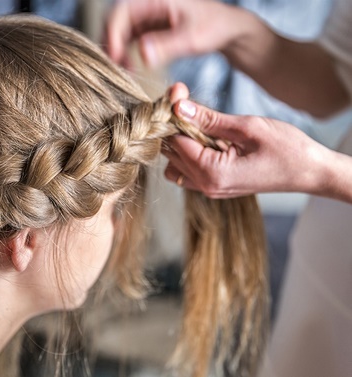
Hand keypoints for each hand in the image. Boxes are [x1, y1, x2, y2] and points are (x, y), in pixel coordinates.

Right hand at [105, 0, 243, 67]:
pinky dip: (126, 54)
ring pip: (120, 32)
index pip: (122, 11)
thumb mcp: (192, 38)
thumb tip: (143, 54)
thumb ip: (167, 45)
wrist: (224, 29)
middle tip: (114, 68)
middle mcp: (147, 5)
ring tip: (123, 72)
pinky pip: (129, 40)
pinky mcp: (148, 29)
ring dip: (118, 51)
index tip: (115, 56)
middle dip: (112, 44)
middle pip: (116, 21)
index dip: (114, 33)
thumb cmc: (213, 27)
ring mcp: (146, 17)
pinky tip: (131, 69)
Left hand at [164, 84, 334, 198]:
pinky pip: (188, 172)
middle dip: (175, 127)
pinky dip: (190, 154)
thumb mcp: (247, 127)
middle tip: (188, 103)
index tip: (179, 95)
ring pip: (176, 165)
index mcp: (212, 173)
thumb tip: (178, 107)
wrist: (309, 172)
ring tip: (201, 125)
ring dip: (181, 142)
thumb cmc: (287, 149)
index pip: (175, 142)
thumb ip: (209, 119)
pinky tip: (207, 139)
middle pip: (171, 154)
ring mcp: (210, 189)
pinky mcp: (216, 187)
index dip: (174, 117)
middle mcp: (206, 186)